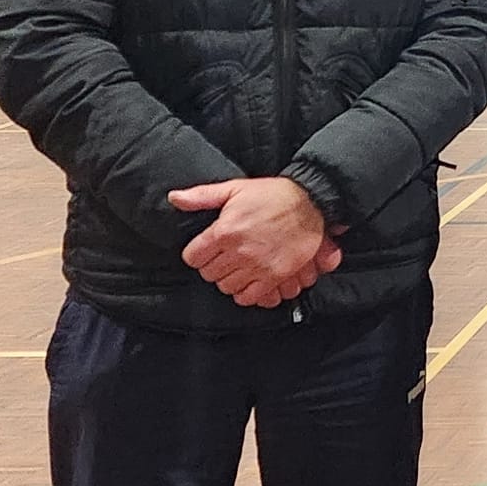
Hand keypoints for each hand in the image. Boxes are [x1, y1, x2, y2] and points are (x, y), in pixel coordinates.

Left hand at [169, 178, 327, 307]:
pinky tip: (250, 279)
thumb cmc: (273, 195)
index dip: (198, 253)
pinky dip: (246, 292)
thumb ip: (202, 196)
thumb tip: (175, 198)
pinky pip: (248, 297)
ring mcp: (257, 266)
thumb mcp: (235, 188)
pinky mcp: (274, 276)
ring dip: (229, 278)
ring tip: (238, 266)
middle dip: (214, 265)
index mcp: (224, 231)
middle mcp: (239, 251)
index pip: (193, 258)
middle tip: (225, 256)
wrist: (311, 202)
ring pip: (226, 287)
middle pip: (209, 274)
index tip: (207, 249)